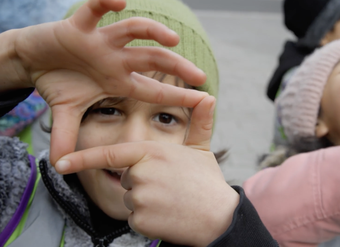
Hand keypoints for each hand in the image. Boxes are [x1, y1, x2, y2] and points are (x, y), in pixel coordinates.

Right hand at [0, 0, 206, 164]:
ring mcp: (99, 42)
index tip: (203, 99)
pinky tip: (118, 0)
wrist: (33, 62)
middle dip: (177, 67)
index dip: (177, 94)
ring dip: (152, 33)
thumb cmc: (57, 83)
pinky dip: (105, 2)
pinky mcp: (78, 26)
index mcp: (117, 80)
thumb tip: (60, 166)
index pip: (153, 89)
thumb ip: (66, 137)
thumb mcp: (65, 113)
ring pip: (132, 31)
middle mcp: (114, 60)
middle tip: (200, 74)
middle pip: (153, 60)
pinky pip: (95, 9)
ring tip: (173, 40)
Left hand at [56, 96, 239, 245]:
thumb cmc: (207, 181)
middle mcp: (140, 172)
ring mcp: (139, 197)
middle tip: (169, 187)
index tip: (60, 163)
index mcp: (150, 152)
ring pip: (130, 198)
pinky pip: (135, 218)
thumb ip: (199, 122)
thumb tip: (209, 97)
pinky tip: (167, 214)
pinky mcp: (140, 220)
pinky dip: (148, 218)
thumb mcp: (201, 149)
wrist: (219, 217)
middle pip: (126, 178)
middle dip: (142, 182)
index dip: (82, 158)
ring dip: (146, 201)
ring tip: (170, 200)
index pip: (110, 154)